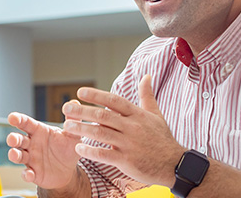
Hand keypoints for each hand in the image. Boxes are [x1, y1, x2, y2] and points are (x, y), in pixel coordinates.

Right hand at [5, 112, 82, 188]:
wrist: (69, 171)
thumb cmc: (68, 149)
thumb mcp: (73, 135)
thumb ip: (73, 120)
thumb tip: (74, 103)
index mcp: (39, 132)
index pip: (26, 123)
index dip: (18, 119)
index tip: (12, 117)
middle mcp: (31, 144)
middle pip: (17, 139)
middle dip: (13, 138)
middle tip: (13, 139)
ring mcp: (30, 159)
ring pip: (17, 155)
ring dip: (14, 155)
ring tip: (15, 155)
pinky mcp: (33, 173)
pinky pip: (26, 174)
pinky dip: (26, 174)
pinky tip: (29, 174)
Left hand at [63, 74, 185, 185]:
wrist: (175, 164)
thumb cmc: (162, 138)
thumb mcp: (156, 115)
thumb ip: (147, 95)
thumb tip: (146, 76)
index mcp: (137, 115)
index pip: (114, 101)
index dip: (97, 95)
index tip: (80, 92)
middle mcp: (132, 127)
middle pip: (103, 115)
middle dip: (82, 111)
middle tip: (65, 108)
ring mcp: (130, 144)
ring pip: (101, 133)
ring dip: (81, 129)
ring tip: (66, 126)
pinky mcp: (127, 160)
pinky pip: (105, 154)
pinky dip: (90, 150)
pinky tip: (79, 147)